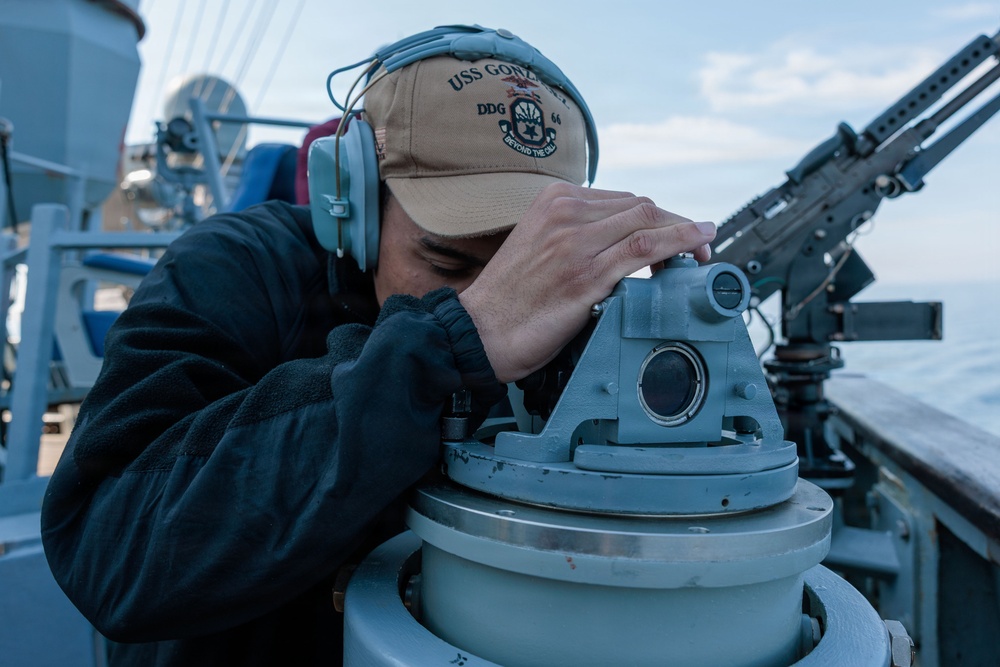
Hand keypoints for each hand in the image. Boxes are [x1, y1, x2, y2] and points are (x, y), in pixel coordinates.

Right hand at [458, 182, 716, 381]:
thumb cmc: (508, 299)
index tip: (674, 233)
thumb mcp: (537, 246)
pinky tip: (696, 247)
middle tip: (698, 244)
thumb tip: (618, 241)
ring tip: (703, 249)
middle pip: (642, 206)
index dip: (657, 216)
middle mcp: (565, 213)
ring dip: (685, 233)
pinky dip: (679, 243)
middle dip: (677, 223)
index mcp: (553, 201)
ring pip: (649, 221)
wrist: (479, 331)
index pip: (623, 199)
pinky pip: (645, 248)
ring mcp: (576, 242)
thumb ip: (574, 235)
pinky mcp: (587, 274)